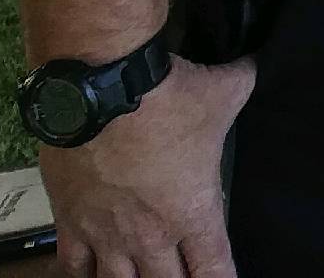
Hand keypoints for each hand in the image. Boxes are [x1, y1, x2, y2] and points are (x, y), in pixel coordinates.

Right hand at [40, 54, 254, 277]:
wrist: (101, 89)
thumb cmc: (169, 96)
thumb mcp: (225, 89)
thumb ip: (243, 83)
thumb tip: (253, 66)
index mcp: (192, 211)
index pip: (214, 268)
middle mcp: (150, 234)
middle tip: (182, 275)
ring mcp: (106, 232)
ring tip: (141, 277)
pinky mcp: (70, 220)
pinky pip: (73, 266)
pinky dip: (83, 275)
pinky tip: (90, 275)